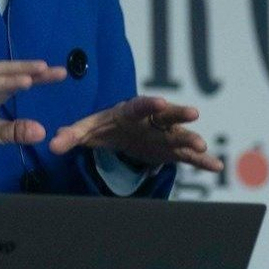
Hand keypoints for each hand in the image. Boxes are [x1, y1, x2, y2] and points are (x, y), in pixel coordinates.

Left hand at [47, 95, 223, 173]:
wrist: (119, 133)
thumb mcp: (85, 130)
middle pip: (166, 115)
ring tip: (201, 146)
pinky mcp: (171, 151)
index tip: (158, 101)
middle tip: (193, 113)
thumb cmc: (103, 126)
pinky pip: (187, 156)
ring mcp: (164, 135)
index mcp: (130, 111)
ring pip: (179, 136)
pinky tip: (216, 167)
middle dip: (178, 114)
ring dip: (190, 140)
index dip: (149, 103)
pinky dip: (201, 162)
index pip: (139, 105)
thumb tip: (52, 144)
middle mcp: (152, 120)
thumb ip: (70, 136)